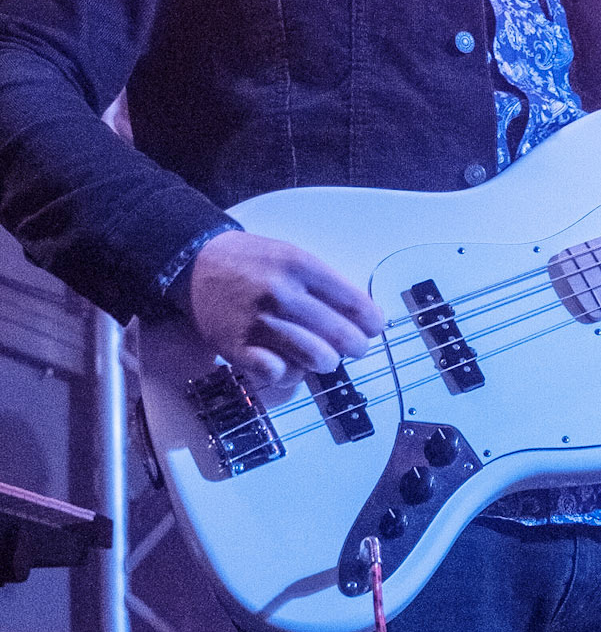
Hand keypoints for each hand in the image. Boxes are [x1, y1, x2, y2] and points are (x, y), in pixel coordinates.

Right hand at [187, 230, 383, 386]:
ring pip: (316, 357)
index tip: (373, 329)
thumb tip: (363, 316)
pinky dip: (289, 375)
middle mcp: (281, 293)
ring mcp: (258, 322)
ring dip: (325, 362)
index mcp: (300, 267)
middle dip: (355, 347)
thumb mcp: (291, 256)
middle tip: (354, 348)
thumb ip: (324, 283)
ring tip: (323, 358)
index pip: (353, 303)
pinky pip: (278, 373)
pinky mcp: (236, 346)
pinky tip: (287, 364)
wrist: (195, 262)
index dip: (371, 322)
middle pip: (340, 335)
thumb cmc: (251, 263)